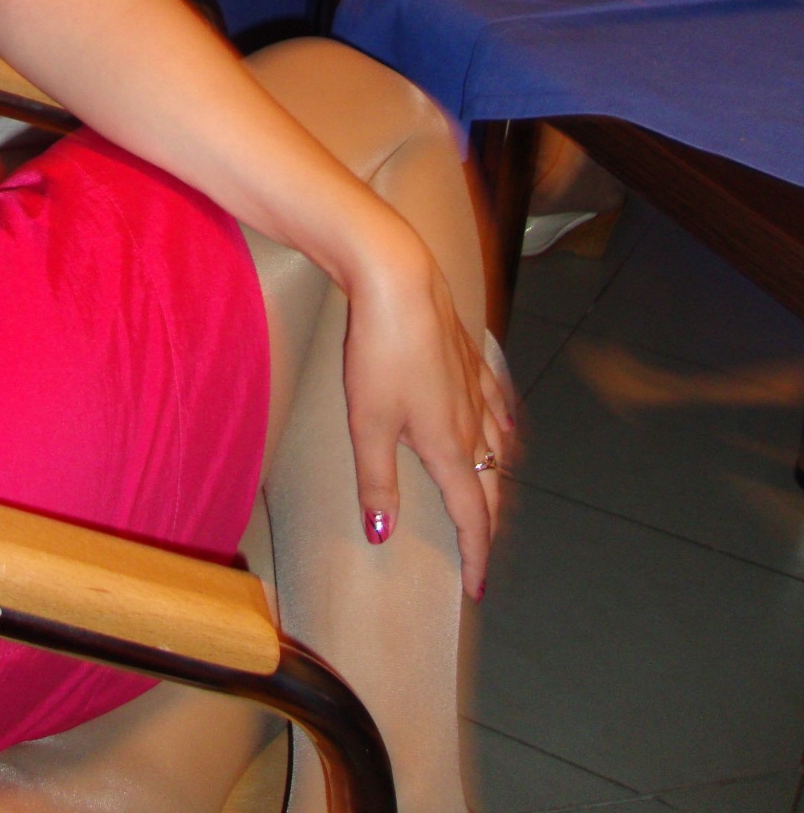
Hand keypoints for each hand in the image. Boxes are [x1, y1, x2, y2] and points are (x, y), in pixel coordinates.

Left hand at [341, 237, 512, 599]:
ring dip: (495, 480)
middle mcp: (472, 422)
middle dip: (487, 523)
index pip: (470, 516)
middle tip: (483, 552)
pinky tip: (503, 426)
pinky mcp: (470, 357)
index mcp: (448, 446)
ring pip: (496, 446)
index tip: (477, 588)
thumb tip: (382, 535)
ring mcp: (475, 386)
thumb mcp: (367, 422)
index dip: (475, 555)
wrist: (399, 281)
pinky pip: (495, 404)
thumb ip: (376, 482)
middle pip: (488, 486)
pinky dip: (501, 426)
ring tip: (491, 499)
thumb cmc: (379, 352)